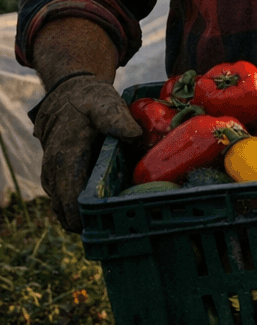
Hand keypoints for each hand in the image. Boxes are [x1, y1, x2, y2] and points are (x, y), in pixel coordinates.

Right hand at [30, 74, 141, 230]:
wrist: (67, 96)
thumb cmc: (88, 101)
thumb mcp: (105, 103)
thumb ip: (117, 119)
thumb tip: (135, 136)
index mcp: (65, 158)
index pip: (69, 198)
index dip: (85, 217)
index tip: (106, 225)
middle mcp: (54, 172)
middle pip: (65, 211)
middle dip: (87, 223)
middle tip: (118, 229)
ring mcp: (52, 176)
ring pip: (62, 209)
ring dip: (82, 218)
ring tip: (113, 223)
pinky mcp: (56, 177)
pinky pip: (64, 200)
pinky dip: (78, 209)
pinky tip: (101, 210)